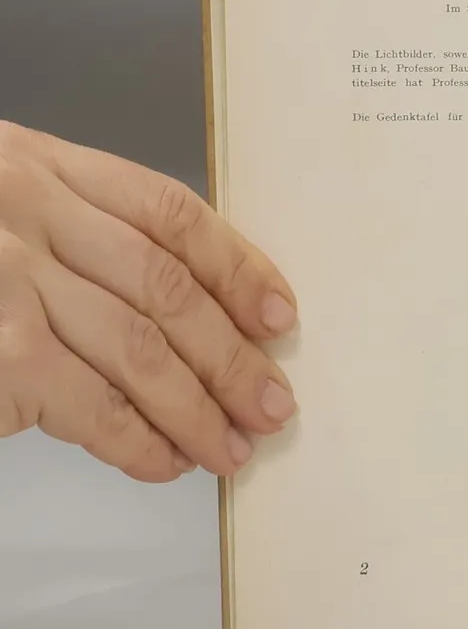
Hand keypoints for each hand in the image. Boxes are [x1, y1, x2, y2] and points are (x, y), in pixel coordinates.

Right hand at [0, 123, 297, 483]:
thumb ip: (69, 232)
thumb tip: (178, 313)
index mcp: (40, 167)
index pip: (171, 214)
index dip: (237, 267)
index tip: (280, 314)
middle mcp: (28, 213)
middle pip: (168, 288)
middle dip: (232, 355)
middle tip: (274, 404)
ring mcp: (8, 282)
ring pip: (140, 350)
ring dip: (197, 409)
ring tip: (231, 448)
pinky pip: (87, 405)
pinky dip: (134, 439)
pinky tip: (163, 461)